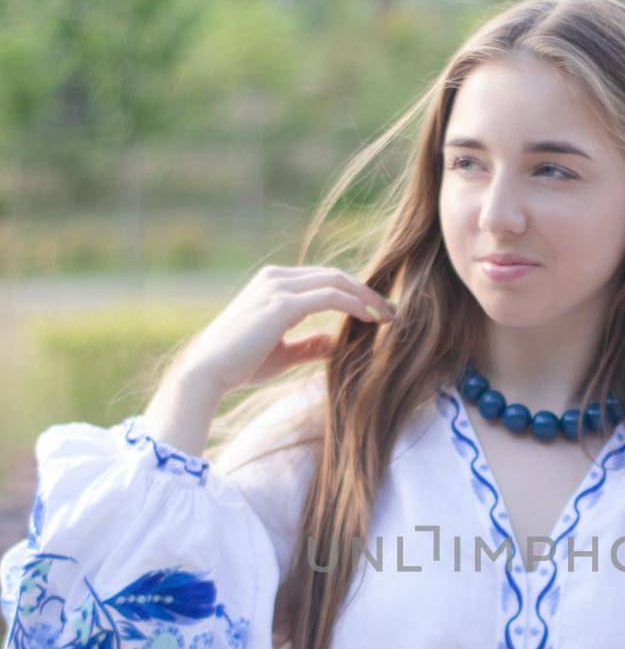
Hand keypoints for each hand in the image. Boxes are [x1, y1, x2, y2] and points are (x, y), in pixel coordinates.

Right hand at [174, 264, 397, 400]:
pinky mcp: (282, 304)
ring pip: (336, 281)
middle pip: (334, 275)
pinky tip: (373, 320)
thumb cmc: (238, 366)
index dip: (354, 293)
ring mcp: (278, 288)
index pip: (323, 280)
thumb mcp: (281, 354)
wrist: (206, 372)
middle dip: (367, 292)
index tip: (379, 313)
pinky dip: (355, 305)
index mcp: (273, 284)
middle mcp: (276, 278)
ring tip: (391, 316)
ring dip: (368, 298)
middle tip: (394, 311)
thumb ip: (308, 344)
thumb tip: (333, 342)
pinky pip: (329, 297)